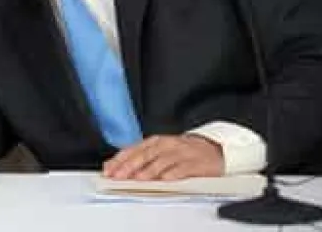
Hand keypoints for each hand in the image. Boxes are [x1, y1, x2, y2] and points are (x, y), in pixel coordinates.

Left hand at [102, 134, 223, 180]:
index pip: (132, 150)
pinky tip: (165, 179)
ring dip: (149, 170)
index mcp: (154, 142)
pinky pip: (183, 168)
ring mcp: (180, 152)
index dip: (119, 160)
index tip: (108, 170)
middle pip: (144, 155)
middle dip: (130, 166)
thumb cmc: (181, 152)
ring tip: (139, 179)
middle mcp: (166, 145)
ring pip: (162, 161)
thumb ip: (139, 158)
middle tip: (119, 176)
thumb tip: (116, 168)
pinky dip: (173, 173)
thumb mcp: (159, 151)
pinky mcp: (195, 162)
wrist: (213, 149)